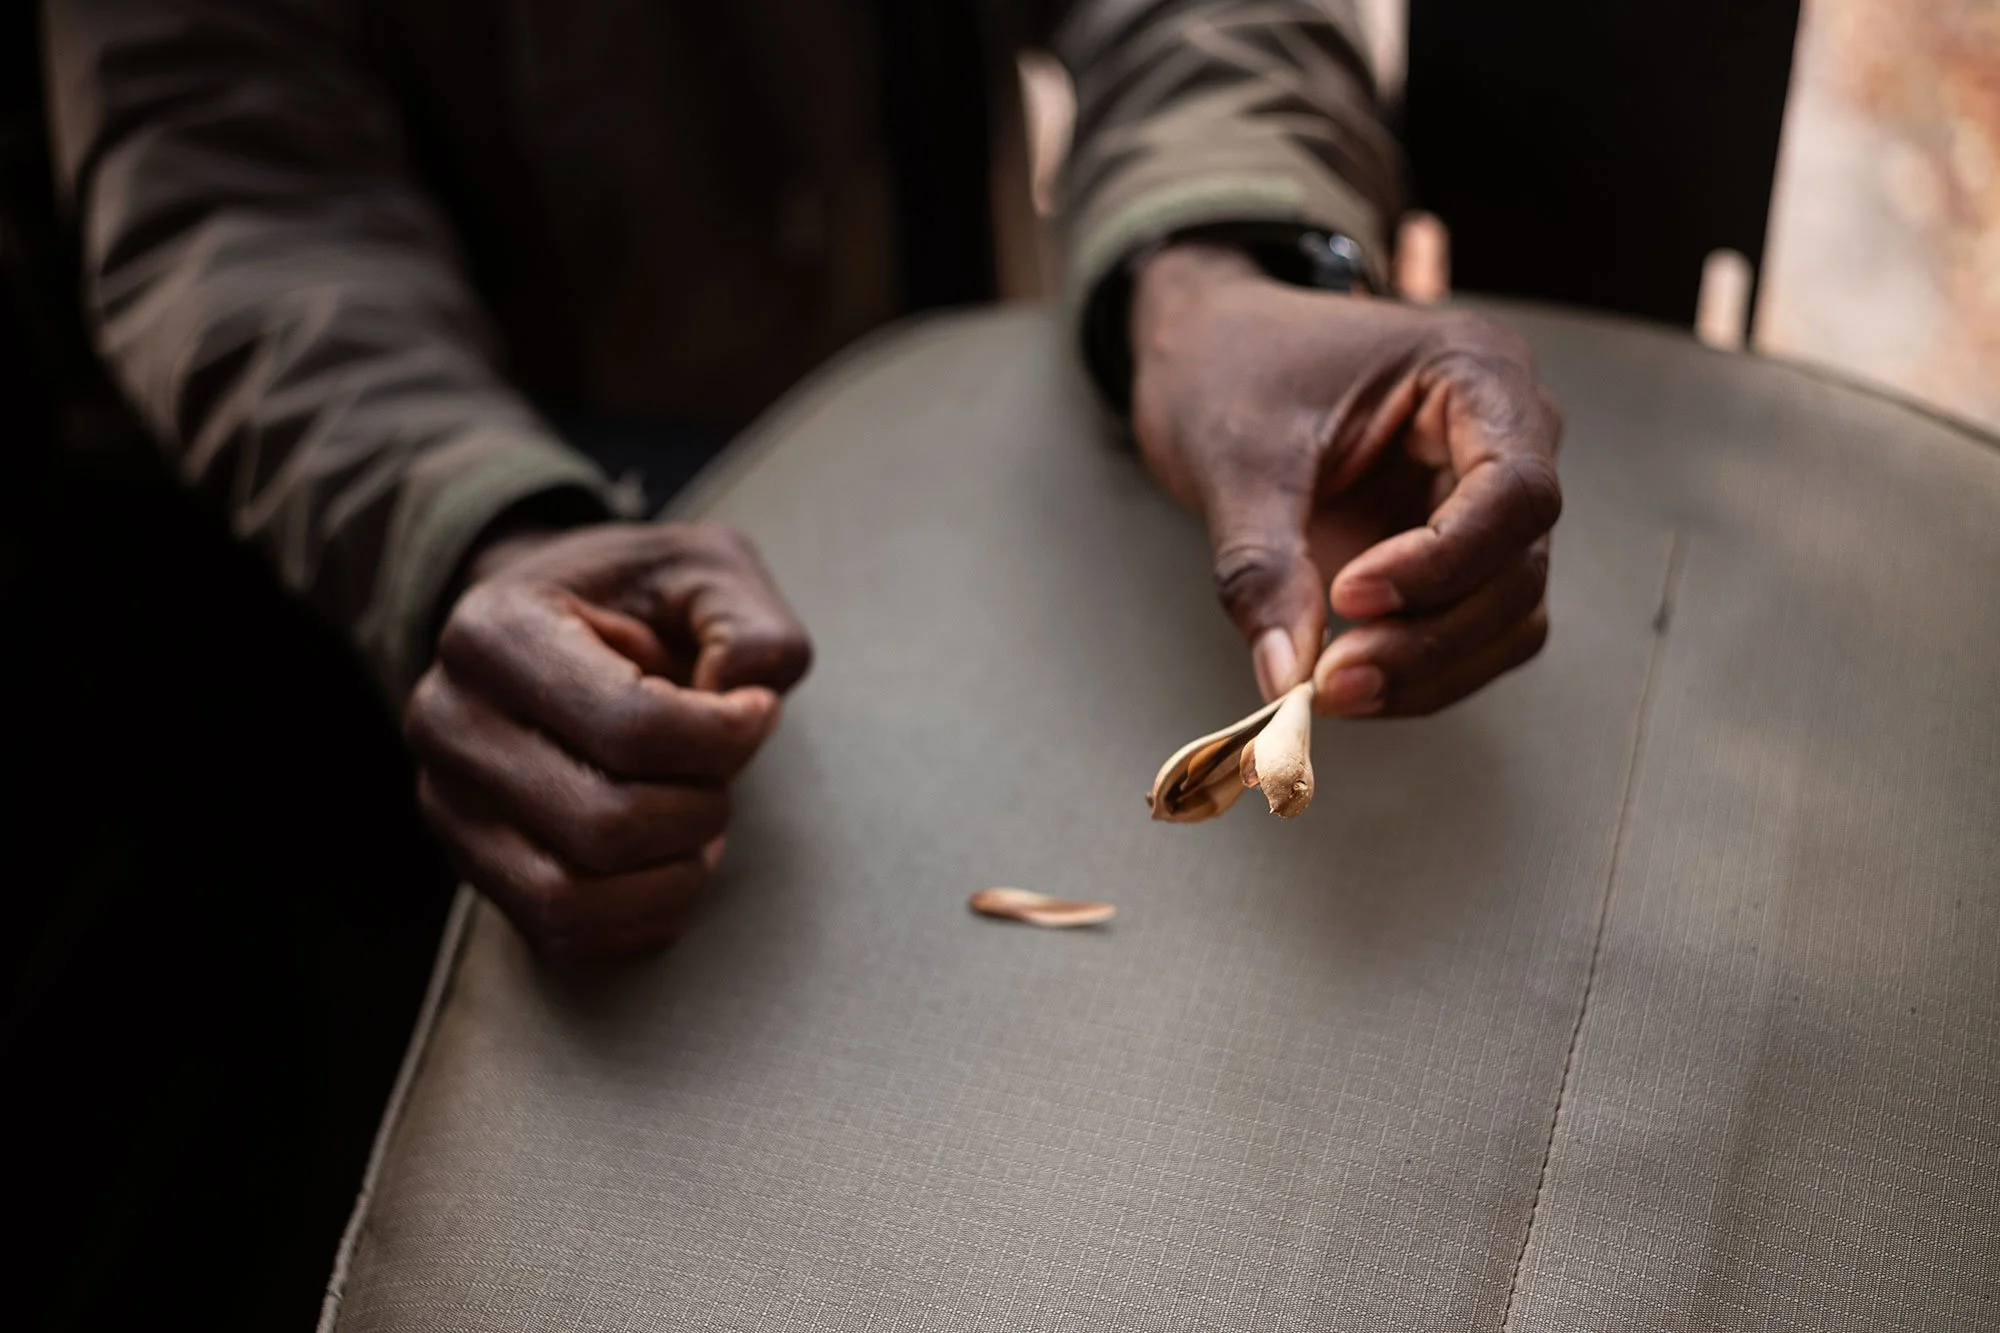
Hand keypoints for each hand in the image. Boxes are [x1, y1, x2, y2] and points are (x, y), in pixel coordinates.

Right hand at [405, 523, 811, 962]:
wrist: (556, 624)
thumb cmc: (640, 598)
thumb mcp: (708, 569)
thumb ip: (750, 625)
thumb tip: (747, 704)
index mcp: (494, 633)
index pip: (631, 726)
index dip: (725, 737)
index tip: (757, 712)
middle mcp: (447, 724)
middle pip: (605, 823)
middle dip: (701, 808)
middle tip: (722, 771)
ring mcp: (449, 807)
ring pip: (572, 899)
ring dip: (673, 875)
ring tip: (700, 821)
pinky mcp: (474, 870)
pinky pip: (565, 937)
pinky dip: (646, 916)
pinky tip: (672, 861)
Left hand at [1129, 242, 1562, 716]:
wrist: (1208, 358)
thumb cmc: (1233, 367)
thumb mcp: (1235, 458)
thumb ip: (1262, 567)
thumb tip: (1285, 675)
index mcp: (1473, 371)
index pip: (1513, 489)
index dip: (1442, 561)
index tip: (1349, 596)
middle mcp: (1506, 433)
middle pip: (1517, 564)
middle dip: (1428, 637)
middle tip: (1331, 680)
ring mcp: (1487, 499)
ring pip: (1508, 615)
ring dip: (1428, 669)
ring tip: (1331, 689)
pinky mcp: (1457, 554)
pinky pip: (1471, 633)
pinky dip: (1418, 672)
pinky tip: (1350, 681)